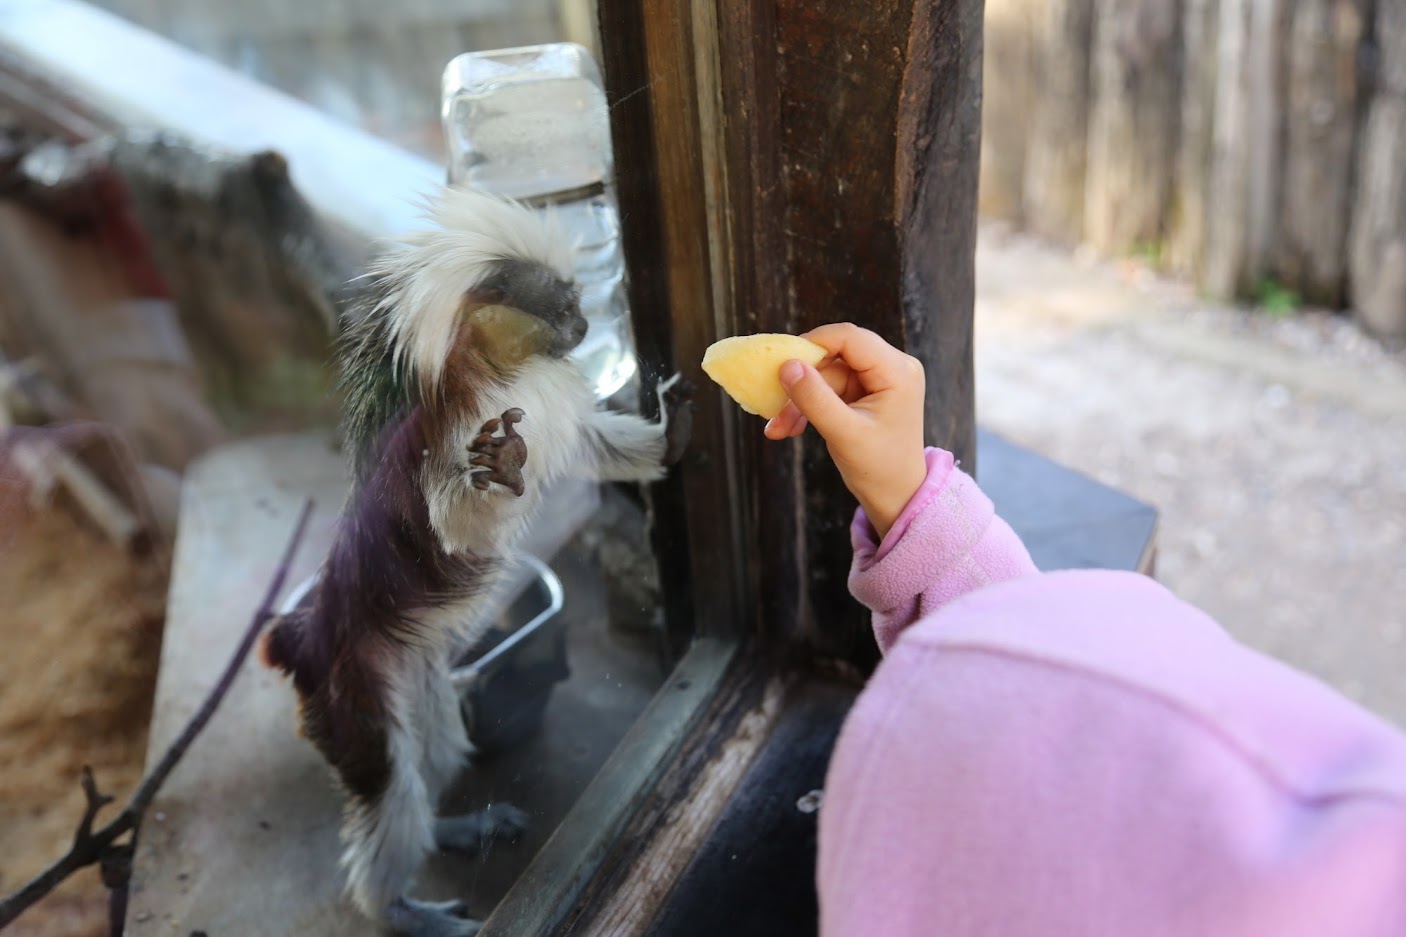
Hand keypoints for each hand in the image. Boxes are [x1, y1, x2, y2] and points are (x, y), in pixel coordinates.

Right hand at [763, 323, 926, 537]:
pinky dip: (809, 406)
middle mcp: (892, 367)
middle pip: (834, 356)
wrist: (896, 496)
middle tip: (775, 407)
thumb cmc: (879, 468)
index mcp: (897, 371)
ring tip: (780, 429)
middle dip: (803, 382)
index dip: (813, 344)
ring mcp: (879, 379)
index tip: (781, 363)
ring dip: (801, 401)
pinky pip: (829, 388)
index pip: (850, 338)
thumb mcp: (843, 433)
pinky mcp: (866, 392)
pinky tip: (791, 428)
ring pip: (826, 375)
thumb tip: (786, 366)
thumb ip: (814, 398)